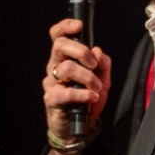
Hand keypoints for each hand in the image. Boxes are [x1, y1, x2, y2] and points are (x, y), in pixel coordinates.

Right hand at [43, 18, 112, 152]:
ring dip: (88, 78)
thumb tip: (98, 51)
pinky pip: (66, 92)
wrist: (79, 128)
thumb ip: (103, 64)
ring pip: (67, 68)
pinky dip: (83, 95)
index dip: (65, 27)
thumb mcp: (102, 79)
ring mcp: (51, 83)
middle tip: (93, 65)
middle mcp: (55, 67)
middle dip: (81, 51)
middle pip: (60, 46)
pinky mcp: (51, 100)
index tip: (79, 26)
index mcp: (65, 58)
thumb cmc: (87, 100)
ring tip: (97, 89)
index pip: (58, 36)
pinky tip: (92, 98)